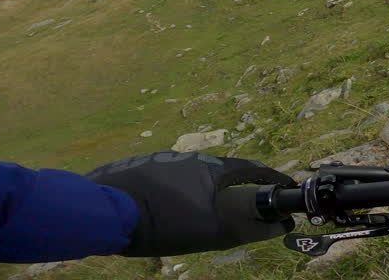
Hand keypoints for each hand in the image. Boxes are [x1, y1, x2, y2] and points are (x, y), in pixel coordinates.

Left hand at [86, 152, 295, 256]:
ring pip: (189, 174)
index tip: (285, 185)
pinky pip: (164, 177)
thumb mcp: (208, 231)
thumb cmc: (163, 220)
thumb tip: (278, 227)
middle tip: (237, 204)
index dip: (270, 178)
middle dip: (233, 185)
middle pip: (220, 170)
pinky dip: (173, 190)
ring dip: (199, 188)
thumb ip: (244, 229)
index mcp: (211, 168)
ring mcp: (161, 159)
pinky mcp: (137, 167)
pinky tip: (162, 206)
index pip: (251, 168)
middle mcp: (189, 157)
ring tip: (195, 209)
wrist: (103, 209)